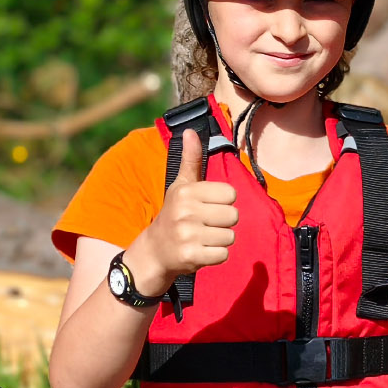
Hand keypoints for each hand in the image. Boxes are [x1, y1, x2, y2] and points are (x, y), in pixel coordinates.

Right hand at [127, 129, 238, 291]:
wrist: (154, 251)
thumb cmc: (174, 214)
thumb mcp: (181, 186)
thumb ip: (191, 160)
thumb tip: (191, 131)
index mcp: (186, 191)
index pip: (230, 193)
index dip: (223, 202)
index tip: (207, 206)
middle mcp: (185, 211)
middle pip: (233, 215)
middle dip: (223, 223)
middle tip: (205, 225)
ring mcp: (187, 234)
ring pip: (230, 236)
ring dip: (220, 240)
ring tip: (202, 238)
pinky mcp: (191, 256)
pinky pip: (223, 255)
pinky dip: (216, 256)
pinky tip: (201, 251)